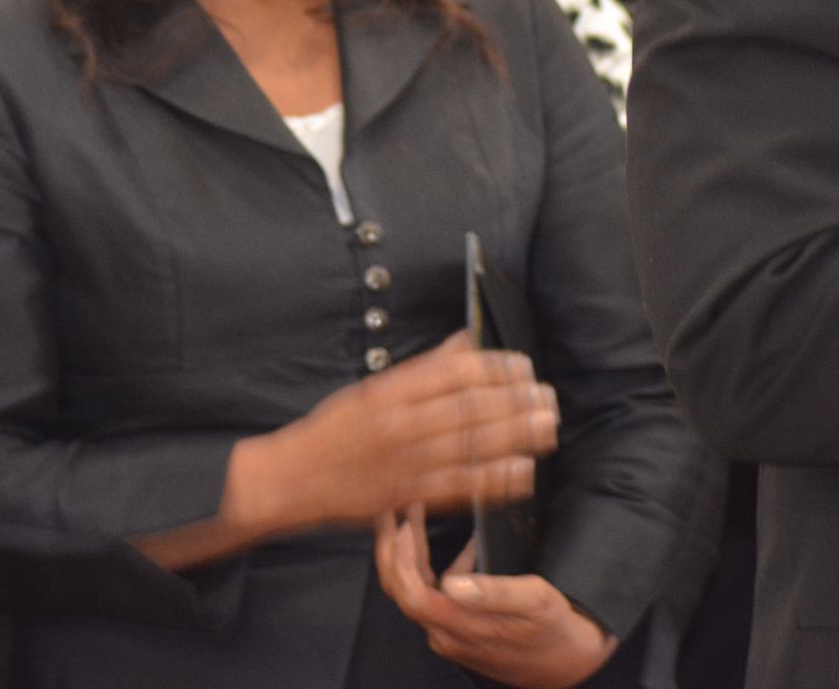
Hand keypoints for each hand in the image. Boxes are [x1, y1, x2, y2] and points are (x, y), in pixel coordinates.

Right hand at [251, 333, 557, 531]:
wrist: (292, 479)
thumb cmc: (332, 432)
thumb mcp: (372, 389)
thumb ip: (422, 369)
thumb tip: (466, 343)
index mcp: (391, 391)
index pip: (453, 372)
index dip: (494, 367)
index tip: (522, 364)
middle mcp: (402, 424)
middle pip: (470, 408)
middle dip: (515, 401)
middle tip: (546, 395)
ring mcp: (408, 462)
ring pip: (473, 445)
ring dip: (516, 436)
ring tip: (546, 426)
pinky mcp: (411, 495)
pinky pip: (462, 487)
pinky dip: (495, 480)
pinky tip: (523, 471)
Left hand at [375, 504, 617, 688]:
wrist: (569, 663)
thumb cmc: (554, 628)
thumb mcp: (535, 600)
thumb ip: (493, 593)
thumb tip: (451, 582)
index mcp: (460, 626)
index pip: (410, 591)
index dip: (401, 556)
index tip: (405, 522)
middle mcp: (446, 635)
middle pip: (400, 592)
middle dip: (392, 549)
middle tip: (393, 512)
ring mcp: (450, 636)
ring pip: (413, 593)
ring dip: (408, 556)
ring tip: (415, 521)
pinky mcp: (457, 633)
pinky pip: (433, 598)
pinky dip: (434, 569)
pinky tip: (459, 549)